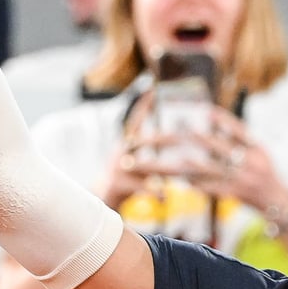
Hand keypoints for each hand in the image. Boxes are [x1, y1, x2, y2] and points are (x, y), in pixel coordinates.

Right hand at [98, 94, 177, 208]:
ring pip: (146, 166)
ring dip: (167, 169)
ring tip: (183, 170)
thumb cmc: (128, 175)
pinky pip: (141, 188)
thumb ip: (150, 148)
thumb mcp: (136, 158)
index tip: (153, 91)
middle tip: (184, 137)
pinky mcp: (119, 184)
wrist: (103, 196)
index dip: (143, 106)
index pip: (135, 121)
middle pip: (145, 142)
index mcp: (126, 143)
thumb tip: (177, 136)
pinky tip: (165, 197)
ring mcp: (119, 168)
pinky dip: (154, 192)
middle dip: (165, 139)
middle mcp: (122, 152)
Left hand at [185, 106, 284, 211]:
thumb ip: (241, 139)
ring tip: (182, 159)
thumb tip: (215, 125)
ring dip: (197, 165)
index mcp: (257, 149)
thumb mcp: (259, 151)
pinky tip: (186, 179)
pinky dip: (199, 184)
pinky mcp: (235, 193)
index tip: (208, 110)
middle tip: (189, 132)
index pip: (240, 130)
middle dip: (206, 140)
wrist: (276, 200)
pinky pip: (213, 188)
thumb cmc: (263, 171)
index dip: (224, 119)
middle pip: (225, 149)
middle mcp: (252, 163)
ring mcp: (243, 179)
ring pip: (216, 170)